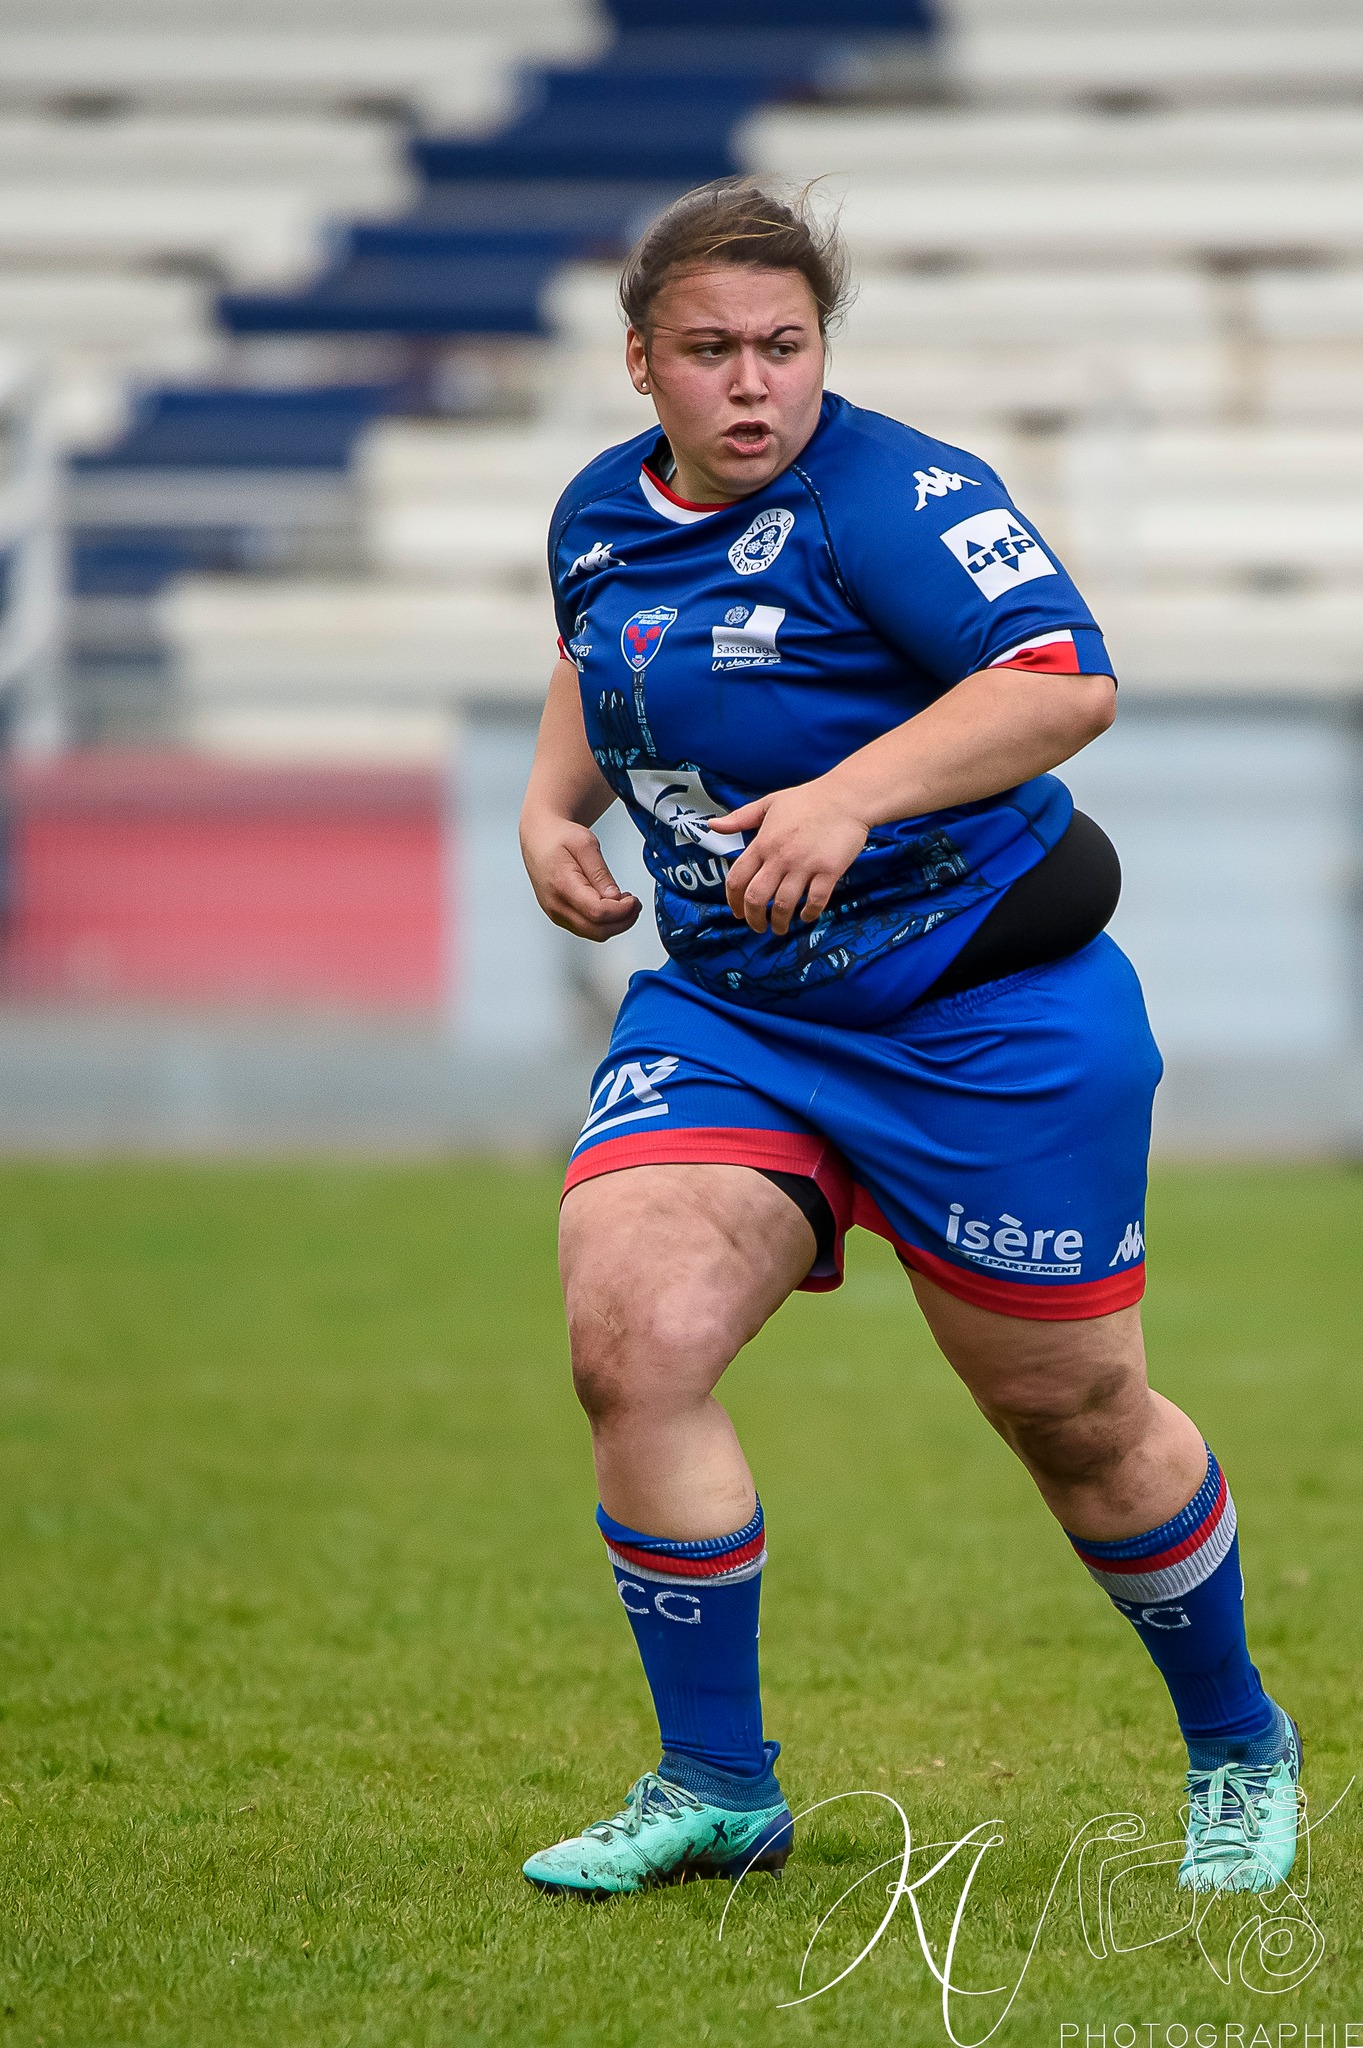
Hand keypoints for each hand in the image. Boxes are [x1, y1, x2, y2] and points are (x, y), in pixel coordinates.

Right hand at [519, 816, 641, 942]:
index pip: (597, 912)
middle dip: (623, 921)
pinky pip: (586, 929)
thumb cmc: (559, 837)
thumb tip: (615, 897)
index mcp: (562, 884)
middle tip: (635, 904)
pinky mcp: (560, 916)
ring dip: (615, 924)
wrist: (539, 839)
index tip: (633, 900)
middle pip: (597, 930)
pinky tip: (611, 906)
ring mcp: (556, 913)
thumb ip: (601, 873)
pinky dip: (603, 923)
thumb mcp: (586, 844)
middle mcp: (556, 904)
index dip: (621, 911)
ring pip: (593, 933)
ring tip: (625, 903)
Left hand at [710, 779, 869, 935]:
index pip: (737, 879)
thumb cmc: (807, 799)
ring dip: (780, 922)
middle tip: (758, 926)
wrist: (846, 797)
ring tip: (780, 928)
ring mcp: (805, 865)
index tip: (737, 912)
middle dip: (753, 918)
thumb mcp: (768, 803)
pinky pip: (815, 902)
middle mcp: (780, 857)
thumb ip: (739, 818)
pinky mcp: (829, 871)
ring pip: (783, 905)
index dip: (733, 901)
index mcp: (763, 842)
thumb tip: (712, 825)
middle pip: (756, 898)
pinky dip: (808, 914)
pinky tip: (805, 916)